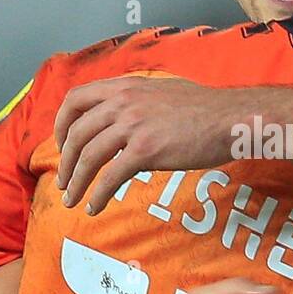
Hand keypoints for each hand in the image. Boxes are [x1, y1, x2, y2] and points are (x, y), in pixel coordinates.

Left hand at [54, 76, 240, 214]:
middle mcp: (124, 102)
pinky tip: (95, 207)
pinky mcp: (145, 150)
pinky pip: (110, 177)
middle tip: (64, 181)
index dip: (62, 123)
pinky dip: (98, 195)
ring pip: (88, 157)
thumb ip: (139, 100)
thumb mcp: (163, 91)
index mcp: (125, 86)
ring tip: (72, 200)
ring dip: (76, 182)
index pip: (76, 98)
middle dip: (65, 161)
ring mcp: (133, 125)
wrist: (231, 118)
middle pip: (77, 133)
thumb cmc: (205, 108)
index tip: (62, 144)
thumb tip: (126, 117)